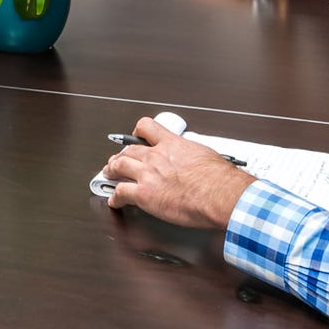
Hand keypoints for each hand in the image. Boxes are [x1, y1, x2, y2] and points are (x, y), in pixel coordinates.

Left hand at [101, 117, 255, 229]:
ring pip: (119, 166)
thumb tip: (198, 161)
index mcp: (173, 144)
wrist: (219, 194)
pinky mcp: (144, 194)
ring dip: (111, 170)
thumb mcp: (207, 155)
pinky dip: (114, 197)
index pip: (148, 128)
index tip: (135, 136)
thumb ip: (194, 155)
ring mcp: (148, 174)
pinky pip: (120, 193)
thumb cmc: (219, 179)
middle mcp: (157, 156)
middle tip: (118, 159)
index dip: (137, 131)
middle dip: (121, 154)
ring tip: (108, 174)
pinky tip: (114, 201)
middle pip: (129, 149)